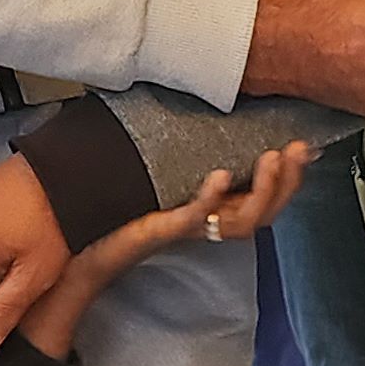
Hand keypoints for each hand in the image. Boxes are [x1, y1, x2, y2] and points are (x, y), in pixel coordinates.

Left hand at [20, 143, 308, 360]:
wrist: (63, 261)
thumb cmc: (100, 221)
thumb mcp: (144, 179)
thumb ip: (168, 153)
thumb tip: (183, 104)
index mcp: (201, 213)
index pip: (258, 200)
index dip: (285, 180)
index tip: (301, 148)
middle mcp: (199, 226)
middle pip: (260, 214)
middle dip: (285, 183)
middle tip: (296, 152)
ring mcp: (180, 231)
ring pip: (239, 222)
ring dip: (261, 191)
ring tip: (271, 161)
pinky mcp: (155, 233)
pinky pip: (191, 220)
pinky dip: (208, 199)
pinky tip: (218, 177)